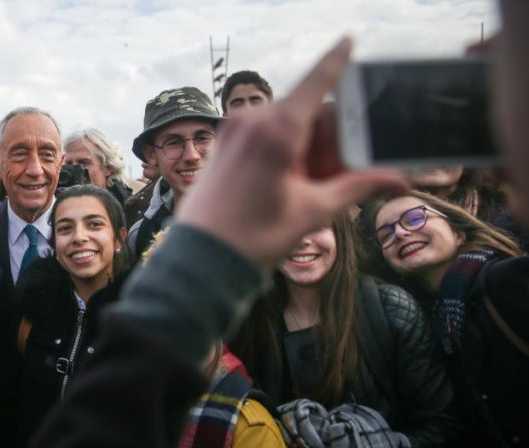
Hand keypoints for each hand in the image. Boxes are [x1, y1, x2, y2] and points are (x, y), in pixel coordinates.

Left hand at [177, 37, 406, 267]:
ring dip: (306, 145)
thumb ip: (357, 187)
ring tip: (308, 186)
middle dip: (328, 137)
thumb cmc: (253, 237)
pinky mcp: (223, 142)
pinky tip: (286, 182)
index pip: (318, 81)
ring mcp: (233, 129)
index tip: (349, 39)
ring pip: (285, 123)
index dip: (337, 60)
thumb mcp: (312, 211)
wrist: (200, 258)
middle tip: (336, 173)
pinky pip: (262, 133)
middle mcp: (252, 120)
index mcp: (277, 129)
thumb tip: (396, 179)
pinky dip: (283, 148)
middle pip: (306, 110)